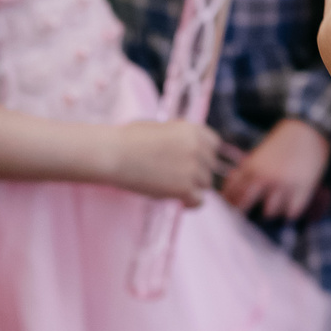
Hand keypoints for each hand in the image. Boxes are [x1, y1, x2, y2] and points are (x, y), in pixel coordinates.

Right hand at [107, 119, 238, 204]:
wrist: (115, 154)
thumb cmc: (129, 140)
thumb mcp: (160, 127)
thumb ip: (179, 135)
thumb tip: (188, 144)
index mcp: (192, 130)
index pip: (214, 144)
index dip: (205, 154)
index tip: (195, 161)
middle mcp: (197, 148)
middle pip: (210, 166)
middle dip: (198, 172)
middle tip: (180, 177)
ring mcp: (192, 169)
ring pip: (205, 184)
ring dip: (193, 187)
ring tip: (176, 188)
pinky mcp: (183, 188)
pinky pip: (199, 201)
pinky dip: (190, 203)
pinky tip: (181, 202)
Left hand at [225, 118, 330, 219]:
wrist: (307, 130)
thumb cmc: (279, 146)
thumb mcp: (256, 157)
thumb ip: (243, 174)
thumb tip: (228, 194)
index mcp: (251, 168)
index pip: (232, 195)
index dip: (231, 205)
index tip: (234, 210)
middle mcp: (266, 177)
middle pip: (245, 206)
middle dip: (245, 214)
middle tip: (249, 216)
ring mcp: (284, 184)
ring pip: (270, 213)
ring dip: (271, 212)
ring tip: (274, 208)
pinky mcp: (303, 189)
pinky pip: (291, 212)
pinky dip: (289, 212)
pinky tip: (289, 206)